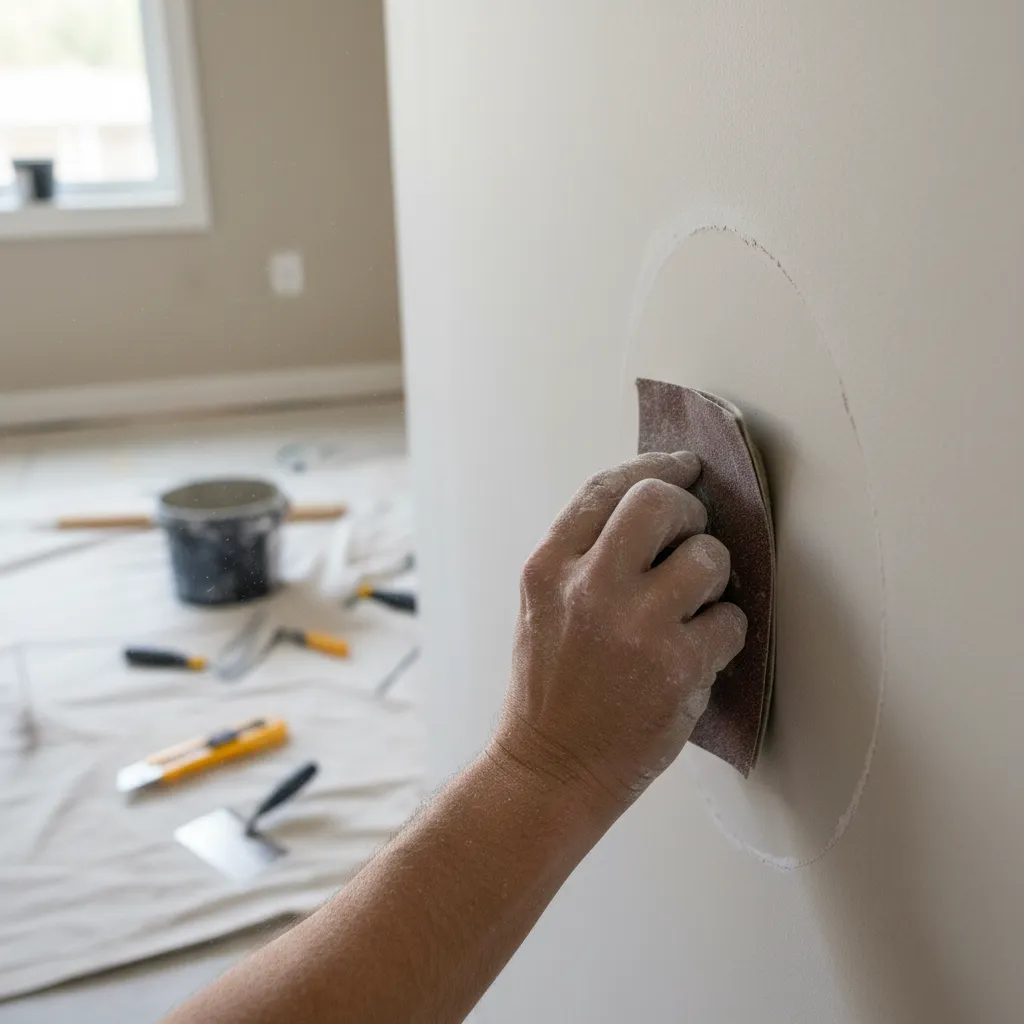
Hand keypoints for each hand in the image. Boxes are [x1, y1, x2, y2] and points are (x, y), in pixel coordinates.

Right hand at [491, 452, 746, 815]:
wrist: (550, 768)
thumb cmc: (550, 690)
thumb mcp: (544, 608)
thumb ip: (586, 557)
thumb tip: (657, 509)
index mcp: (549, 568)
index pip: (608, 488)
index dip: (654, 466)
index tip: (682, 466)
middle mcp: (588, 587)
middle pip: (661, 502)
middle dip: (690, 513)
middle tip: (693, 538)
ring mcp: (634, 626)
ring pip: (708, 556)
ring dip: (714, 578)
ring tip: (693, 608)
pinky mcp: (676, 667)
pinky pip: (732, 620)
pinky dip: (725, 633)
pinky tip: (699, 653)